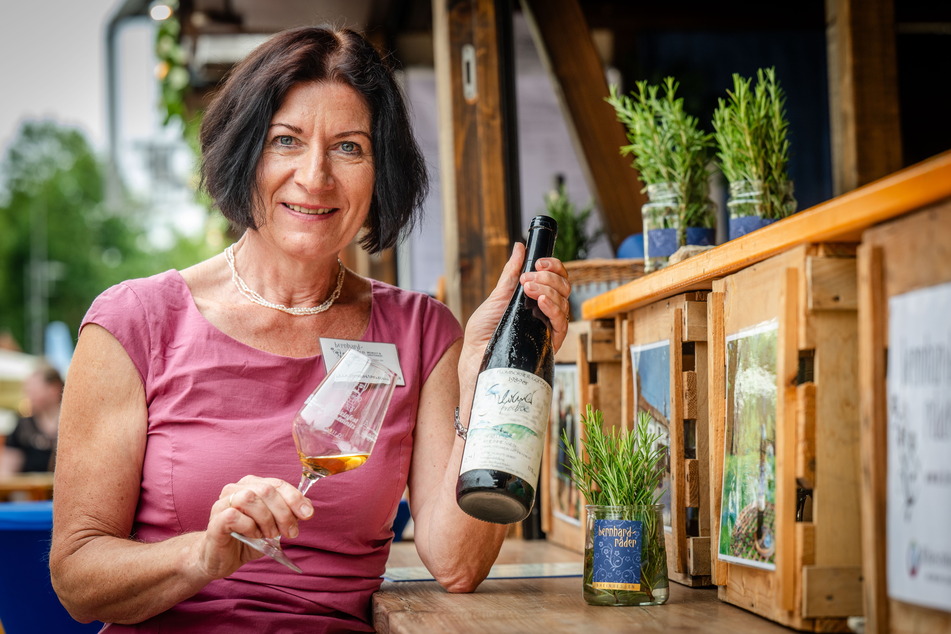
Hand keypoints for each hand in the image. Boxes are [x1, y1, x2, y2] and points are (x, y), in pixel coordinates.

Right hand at [197, 476, 313, 577]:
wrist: (220, 558)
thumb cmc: (247, 539)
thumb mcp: (273, 525)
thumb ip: (288, 514)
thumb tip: (306, 508)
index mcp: (252, 485)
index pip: (277, 484)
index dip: (295, 498)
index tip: (308, 515)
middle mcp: (236, 489)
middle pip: (266, 490)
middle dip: (284, 513)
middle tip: (290, 532)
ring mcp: (223, 503)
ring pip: (250, 499)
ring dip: (266, 520)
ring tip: (270, 535)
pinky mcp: (215, 520)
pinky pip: (234, 516)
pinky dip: (250, 527)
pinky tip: (253, 536)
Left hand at [461, 243, 571, 376]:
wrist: (477, 356)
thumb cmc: (484, 331)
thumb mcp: (498, 295)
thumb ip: (511, 273)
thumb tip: (520, 247)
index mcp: (535, 298)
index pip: (556, 278)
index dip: (553, 266)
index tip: (538, 262)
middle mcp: (545, 311)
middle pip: (564, 287)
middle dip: (548, 277)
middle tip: (526, 279)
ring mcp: (549, 326)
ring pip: (564, 301)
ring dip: (547, 289)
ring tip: (527, 289)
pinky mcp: (551, 342)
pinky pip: (562, 322)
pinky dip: (553, 308)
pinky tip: (540, 302)